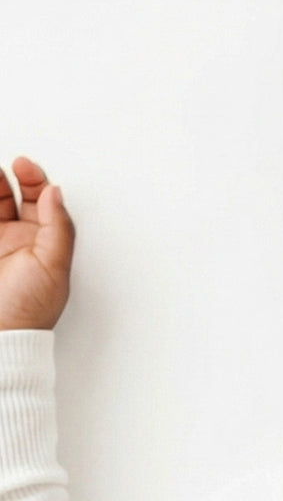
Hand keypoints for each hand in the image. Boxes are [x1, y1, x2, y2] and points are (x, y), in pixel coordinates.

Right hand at [0, 157, 74, 329]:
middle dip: (12, 178)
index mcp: (45, 241)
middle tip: (8, 166)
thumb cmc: (29, 309)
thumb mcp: (53, 266)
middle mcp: (20, 239)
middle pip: (15, 197)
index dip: (35, 180)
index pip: (43, 201)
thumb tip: (56, 192)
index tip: (24, 166)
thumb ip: (58, 227)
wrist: (0, 334)